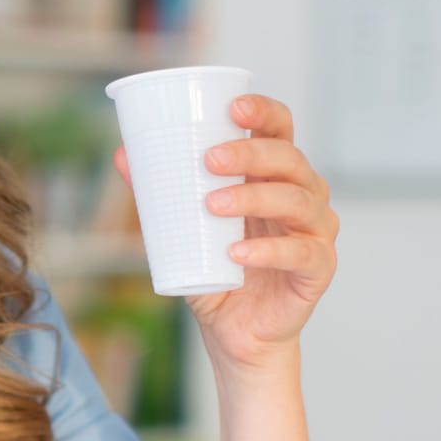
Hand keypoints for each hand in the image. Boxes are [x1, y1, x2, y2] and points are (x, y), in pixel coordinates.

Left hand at [114, 94, 338, 374]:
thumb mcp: (180, 229)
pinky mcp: (318, 269)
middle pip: (289, 160)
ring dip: (253, 198)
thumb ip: (157, 193)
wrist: (234, 333)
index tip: (233, 107)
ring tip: (212, 205)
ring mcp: (315, 231)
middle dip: (250, 154)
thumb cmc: (214, 272)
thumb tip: (123, 155)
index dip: (263, 112)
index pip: (280, 130)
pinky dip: (268, 250)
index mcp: (274, 176)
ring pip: (297, 201)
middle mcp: (303, 196)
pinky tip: (238, 251)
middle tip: (209, 160)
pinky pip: (301, 252)